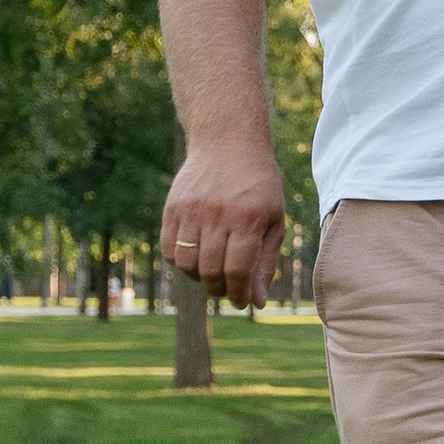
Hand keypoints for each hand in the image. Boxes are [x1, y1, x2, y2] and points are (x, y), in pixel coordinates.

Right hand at [161, 139, 286, 308]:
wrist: (227, 140)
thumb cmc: (258, 185)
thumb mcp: (274, 219)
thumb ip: (265, 261)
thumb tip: (255, 301)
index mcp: (248, 218)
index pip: (239, 270)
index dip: (240, 294)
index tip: (242, 302)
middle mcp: (217, 214)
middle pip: (211, 271)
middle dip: (220, 289)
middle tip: (228, 289)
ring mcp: (191, 210)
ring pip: (187, 264)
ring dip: (199, 278)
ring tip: (213, 272)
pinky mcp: (172, 207)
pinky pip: (169, 249)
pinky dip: (181, 262)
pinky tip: (196, 256)